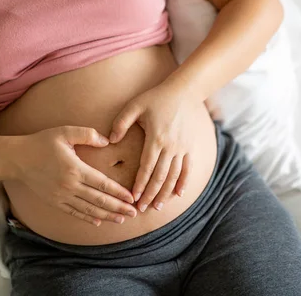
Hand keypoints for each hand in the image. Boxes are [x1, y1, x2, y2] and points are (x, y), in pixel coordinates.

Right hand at [14, 126, 137, 226]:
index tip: (131, 198)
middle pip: (99, 200)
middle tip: (133, 213)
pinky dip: (87, 217)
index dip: (118, 192)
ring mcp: (61, 196)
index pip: (102, 183)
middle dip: (118, 208)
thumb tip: (106, 140)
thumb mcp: (64, 132)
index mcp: (75, 169)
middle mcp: (70, 185)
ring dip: (106, 216)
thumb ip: (87, 134)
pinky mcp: (54, 201)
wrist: (17, 159)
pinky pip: (74, 212)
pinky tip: (98, 221)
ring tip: (121, 220)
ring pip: (88, 209)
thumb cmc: (42, 143)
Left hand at [109, 83, 198, 211]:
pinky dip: (182, 183)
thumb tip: (110, 140)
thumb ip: (121, 122)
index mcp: (156, 138)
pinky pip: (187, 169)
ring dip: (165, 193)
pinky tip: (177, 194)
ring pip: (173, 176)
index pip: (146, 167)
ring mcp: (182, 148)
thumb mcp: (135, 105)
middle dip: (151, 194)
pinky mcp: (190, 147)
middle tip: (142, 208)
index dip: (140, 184)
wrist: (184, 92)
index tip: (133, 197)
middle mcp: (171, 146)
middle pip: (160, 176)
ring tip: (157, 206)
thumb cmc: (156, 98)